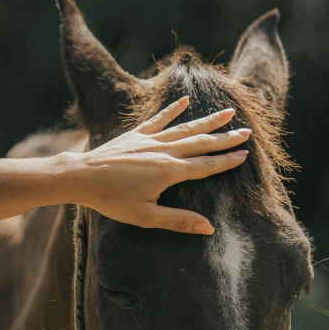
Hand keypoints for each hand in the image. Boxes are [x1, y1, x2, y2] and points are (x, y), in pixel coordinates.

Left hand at [69, 96, 250, 233]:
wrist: (81, 177)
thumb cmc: (112, 201)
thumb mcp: (146, 217)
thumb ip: (179, 221)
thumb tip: (210, 228)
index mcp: (169, 171)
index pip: (206, 165)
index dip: (226, 161)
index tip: (245, 154)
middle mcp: (163, 151)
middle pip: (201, 143)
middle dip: (225, 137)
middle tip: (247, 131)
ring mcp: (149, 140)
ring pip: (185, 128)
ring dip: (207, 120)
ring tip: (228, 112)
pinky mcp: (135, 134)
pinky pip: (159, 119)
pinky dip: (172, 110)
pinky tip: (185, 101)